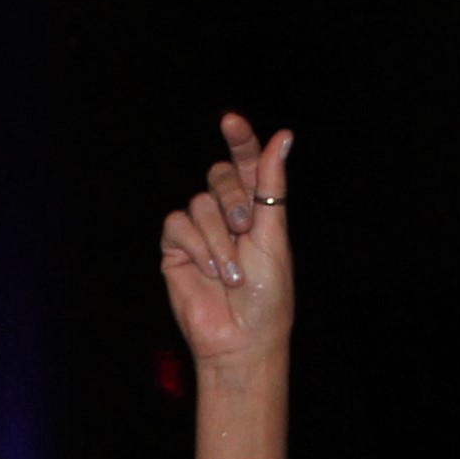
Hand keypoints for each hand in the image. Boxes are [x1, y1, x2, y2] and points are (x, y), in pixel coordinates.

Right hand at [155, 115, 296, 375]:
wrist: (241, 338)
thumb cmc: (267, 293)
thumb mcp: (273, 233)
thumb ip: (271, 185)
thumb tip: (283, 135)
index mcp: (258, 206)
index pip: (247, 161)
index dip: (240, 138)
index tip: (231, 120)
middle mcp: (227, 212)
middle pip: (219, 175)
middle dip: (233, 200)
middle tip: (245, 230)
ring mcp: (200, 229)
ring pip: (199, 202)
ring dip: (218, 238)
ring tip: (232, 272)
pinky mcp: (176, 248)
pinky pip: (178, 225)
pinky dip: (197, 246)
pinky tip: (209, 271)